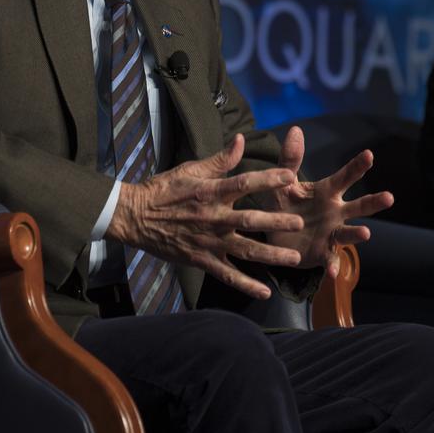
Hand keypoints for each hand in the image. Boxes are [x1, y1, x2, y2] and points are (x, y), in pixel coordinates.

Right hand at [106, 134, 306, 299]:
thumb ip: (220, 159)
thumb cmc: (163, 190)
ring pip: (245, 250)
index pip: (243, 183)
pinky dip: (245, 285)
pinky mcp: (201, 259)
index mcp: (211, 192)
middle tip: (299, 222)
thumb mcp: (190, 169)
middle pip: (250, 220)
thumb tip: (241, 139)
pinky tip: (264, 293)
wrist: (134, 217)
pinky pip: (226, 275)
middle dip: (276, 221)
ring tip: (295, 258)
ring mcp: (209, 242)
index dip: (267, 179)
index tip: (290, 176)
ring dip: (270, 255)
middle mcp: (213, 218)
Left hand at [261, 126, 394, 277]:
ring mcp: (331, 233)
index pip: (345, 177)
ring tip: (366, 234)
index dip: (357, 166)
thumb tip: (295, 129)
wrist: (273, 236)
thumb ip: (290, 159)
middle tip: (389, 197)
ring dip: (358, 234)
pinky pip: (330, 260)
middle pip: (358, 206)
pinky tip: (332, 273)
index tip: (369, 154)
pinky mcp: (323, 253)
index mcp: (326, 192)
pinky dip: (333, 266)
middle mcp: (335, 212)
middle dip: (373, 202)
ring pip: (349, 234)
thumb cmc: (283, 204)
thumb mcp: (282, 183)